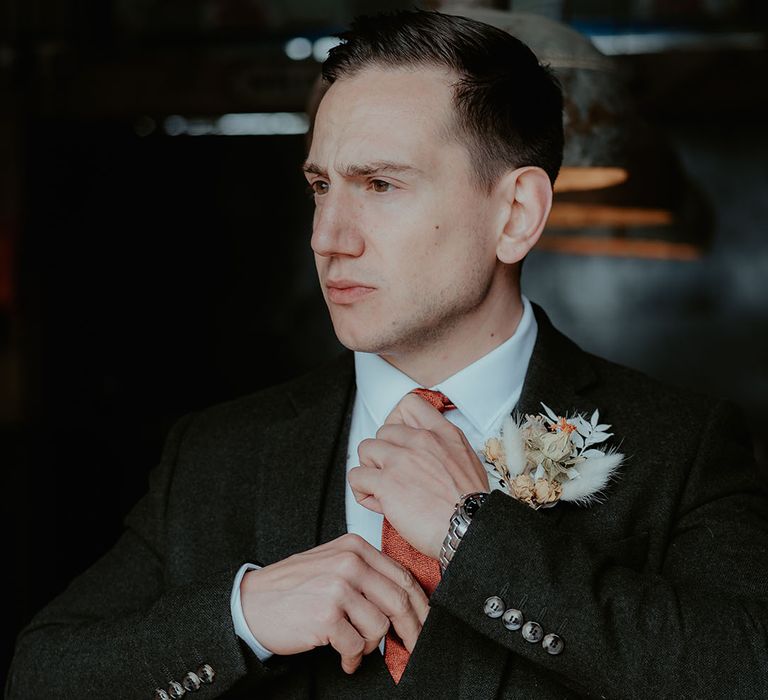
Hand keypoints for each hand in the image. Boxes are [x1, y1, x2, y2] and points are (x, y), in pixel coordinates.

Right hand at [240, 533, 428, 673]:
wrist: (251, 603)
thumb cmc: (293, 587)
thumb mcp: (332, 564)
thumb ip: (366, 574)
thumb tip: (405, 599)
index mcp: (354, 547)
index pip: (402, 575)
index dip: (420, 604)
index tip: (424, 622)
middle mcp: (349, 563)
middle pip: (398, 601)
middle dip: (410, 631)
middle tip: (410, 648)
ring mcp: (337, 588)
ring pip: (379, 627)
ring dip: (370, 647)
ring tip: (354, 649)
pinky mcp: (326, 616)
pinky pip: (356, 646)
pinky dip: (352, 659)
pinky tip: (342, 658)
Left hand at [348, 393, 489, 558]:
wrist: (470, 529)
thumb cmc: (472, 506)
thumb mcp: (468, 461)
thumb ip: (445, 447)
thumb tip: (429, 451)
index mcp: (442, 434)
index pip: (410, 405)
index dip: (397, 422)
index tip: (398, 441)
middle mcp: (420, 441)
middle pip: (383, 431)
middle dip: (383, 453)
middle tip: (392, 474)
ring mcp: (401, 460)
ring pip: (365, 449)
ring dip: (370, 468)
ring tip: (382, 487)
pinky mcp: (386, 483)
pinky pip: (357, 476)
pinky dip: (362, 491)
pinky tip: (378, 503)